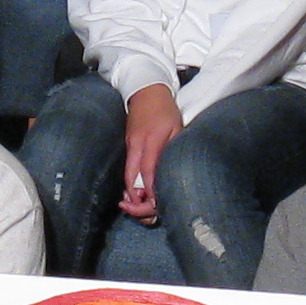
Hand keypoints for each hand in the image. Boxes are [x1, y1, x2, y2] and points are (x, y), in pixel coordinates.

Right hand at [119, 85, 183, 223]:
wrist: (145, 90)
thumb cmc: (166, 110)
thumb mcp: (177, 127)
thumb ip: (173, 150)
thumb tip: (173, 174)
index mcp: (152, 141)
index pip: (149, 172)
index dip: (151, 192)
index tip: (156, 206)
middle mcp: (137, 146)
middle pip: (132, 179)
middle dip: (136, 200)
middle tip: (144, 214)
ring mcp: (130, 146)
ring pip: (127, 177)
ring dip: (132, 195)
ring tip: (138, 208)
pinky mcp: (128, 146)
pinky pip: (128, 170)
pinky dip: (131, 185)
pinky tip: (136, 194)